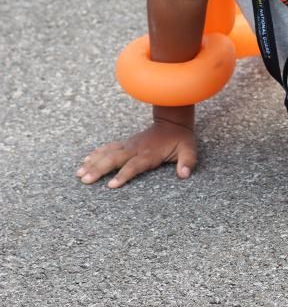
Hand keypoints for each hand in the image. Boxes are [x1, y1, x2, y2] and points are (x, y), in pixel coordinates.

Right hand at [76, 119, 197, 187]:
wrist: (173, 121)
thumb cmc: (180, 139)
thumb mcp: (189, 150)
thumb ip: (187, 161)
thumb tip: (185, 174)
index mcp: (150, 153)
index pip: (134, 166)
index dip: (123, 175)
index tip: (111, 185)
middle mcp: (136, 149)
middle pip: (115, 159)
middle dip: (99, 169)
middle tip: (85, 180)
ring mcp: (129, 145)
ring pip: (108, 153)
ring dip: (93, 162)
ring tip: (79, 173)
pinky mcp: (126, 143)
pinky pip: (108, 148)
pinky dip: (96, 154)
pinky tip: (85, 161)